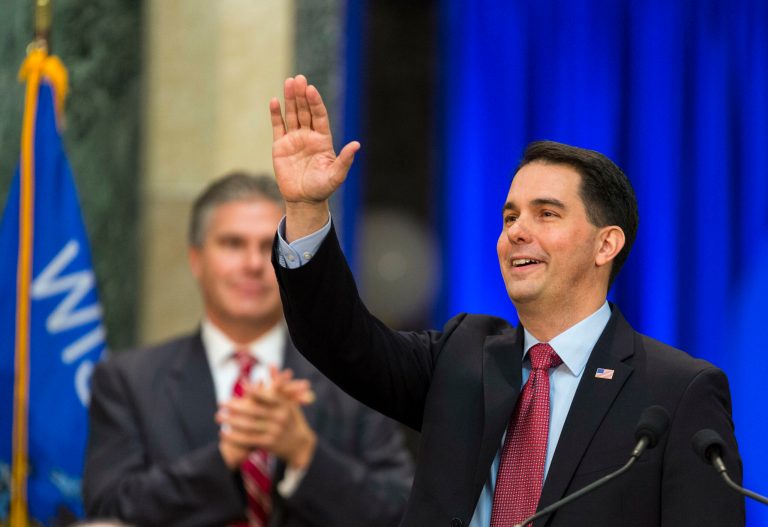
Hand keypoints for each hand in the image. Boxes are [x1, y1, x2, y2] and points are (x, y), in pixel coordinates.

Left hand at [217, 371, 317, 469]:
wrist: (298, 444)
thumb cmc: (290, 416)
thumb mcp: (288, 400)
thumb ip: (278, 383)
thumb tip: (271, 365)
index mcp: (284, 405)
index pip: (268, 397)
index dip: (256, 390)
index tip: (241, 384)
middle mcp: (280, 418)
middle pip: (254, 411)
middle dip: (235, 407)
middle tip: (220, 402)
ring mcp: (274, 432)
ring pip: (249, 426)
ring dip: (231, 421)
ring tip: (218, 416)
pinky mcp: (268, 444)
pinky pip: (248, 439)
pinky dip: (235, 436)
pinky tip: (224, 432)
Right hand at [270, 75, 359, 239]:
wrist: (304, 200)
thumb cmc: (322, 188)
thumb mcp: (336, 176)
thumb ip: (345, 160)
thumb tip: (356, 145)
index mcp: (323, 139)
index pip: (319, 116)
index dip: (315, 103)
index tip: (311, 90)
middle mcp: (308, 135)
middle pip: (305, 111)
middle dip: (302, 95)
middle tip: (299, 79)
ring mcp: (294, 139)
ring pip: (292, 114)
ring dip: (290, 98)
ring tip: (289, 82)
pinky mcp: (280, 146)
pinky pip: (278, 126)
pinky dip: (276, 114)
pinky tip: (275, 101)